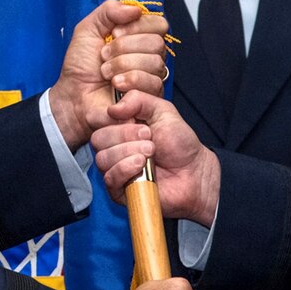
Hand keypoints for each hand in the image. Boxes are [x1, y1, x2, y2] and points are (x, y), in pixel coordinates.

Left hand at [48, 0, 168, 150]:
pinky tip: (116, 85)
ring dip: (123, 65)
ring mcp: (152, 76)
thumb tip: (135, 9)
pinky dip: (129, 81)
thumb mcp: (88, 29)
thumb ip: (109, 10)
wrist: (73, 96)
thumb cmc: (81, 66)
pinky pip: (153, 82)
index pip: (157, 24)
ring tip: (106, 73)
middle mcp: (149, 55)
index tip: (114, 34)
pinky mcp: (151, 97)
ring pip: (155, 62)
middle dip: (124, 48)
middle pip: (157, 43)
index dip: (136, 27)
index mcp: (139, 37)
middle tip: (104, 56)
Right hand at [91, 90, 221, 225]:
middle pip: (98, 138)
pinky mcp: (119, 190)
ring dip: (128, 152)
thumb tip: (113, 108)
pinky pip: (110, 178)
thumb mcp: (163, 111)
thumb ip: (138, 100)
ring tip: (150, 152)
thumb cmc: (179, 143)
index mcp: (120, 127)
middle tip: (149, 137)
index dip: (113, 118)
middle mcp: (114, 147)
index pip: (97, 118)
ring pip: (103, 158)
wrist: (193, 171)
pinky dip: (125, 169)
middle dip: (125, 135)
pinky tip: (141, 166)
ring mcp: (115, 168)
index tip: (136, 119)